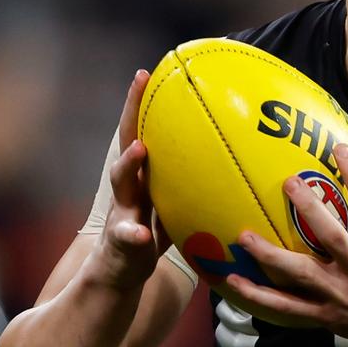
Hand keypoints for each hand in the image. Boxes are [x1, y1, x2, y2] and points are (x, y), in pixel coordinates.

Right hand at [88, 69, 170, 290]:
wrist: (117, 275)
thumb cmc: (150, 232)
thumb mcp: (172, 203)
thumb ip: (189, 182)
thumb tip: (230, 161)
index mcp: (142, 177)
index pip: (143, 131)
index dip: (143, 102)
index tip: (149, 71)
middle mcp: (128, 187)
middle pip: (127, 142)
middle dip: (131, 111)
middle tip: (140, 83)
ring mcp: (121, 212)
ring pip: (121, 184)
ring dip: (128, 165)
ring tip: (140, 149)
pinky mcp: (120, 243)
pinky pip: (126, 237)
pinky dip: (132, 233)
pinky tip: (139, 232)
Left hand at [227, 144, 347, 346]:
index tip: (339, 149)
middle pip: (332, 238)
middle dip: (310, 210)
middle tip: (289, 183)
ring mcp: (340, 295)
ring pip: (302, 274)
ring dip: (271, 256)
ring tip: (245, 236)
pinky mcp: (325, 314)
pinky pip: (287, 307)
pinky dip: (260, 296)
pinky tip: (235, 279)